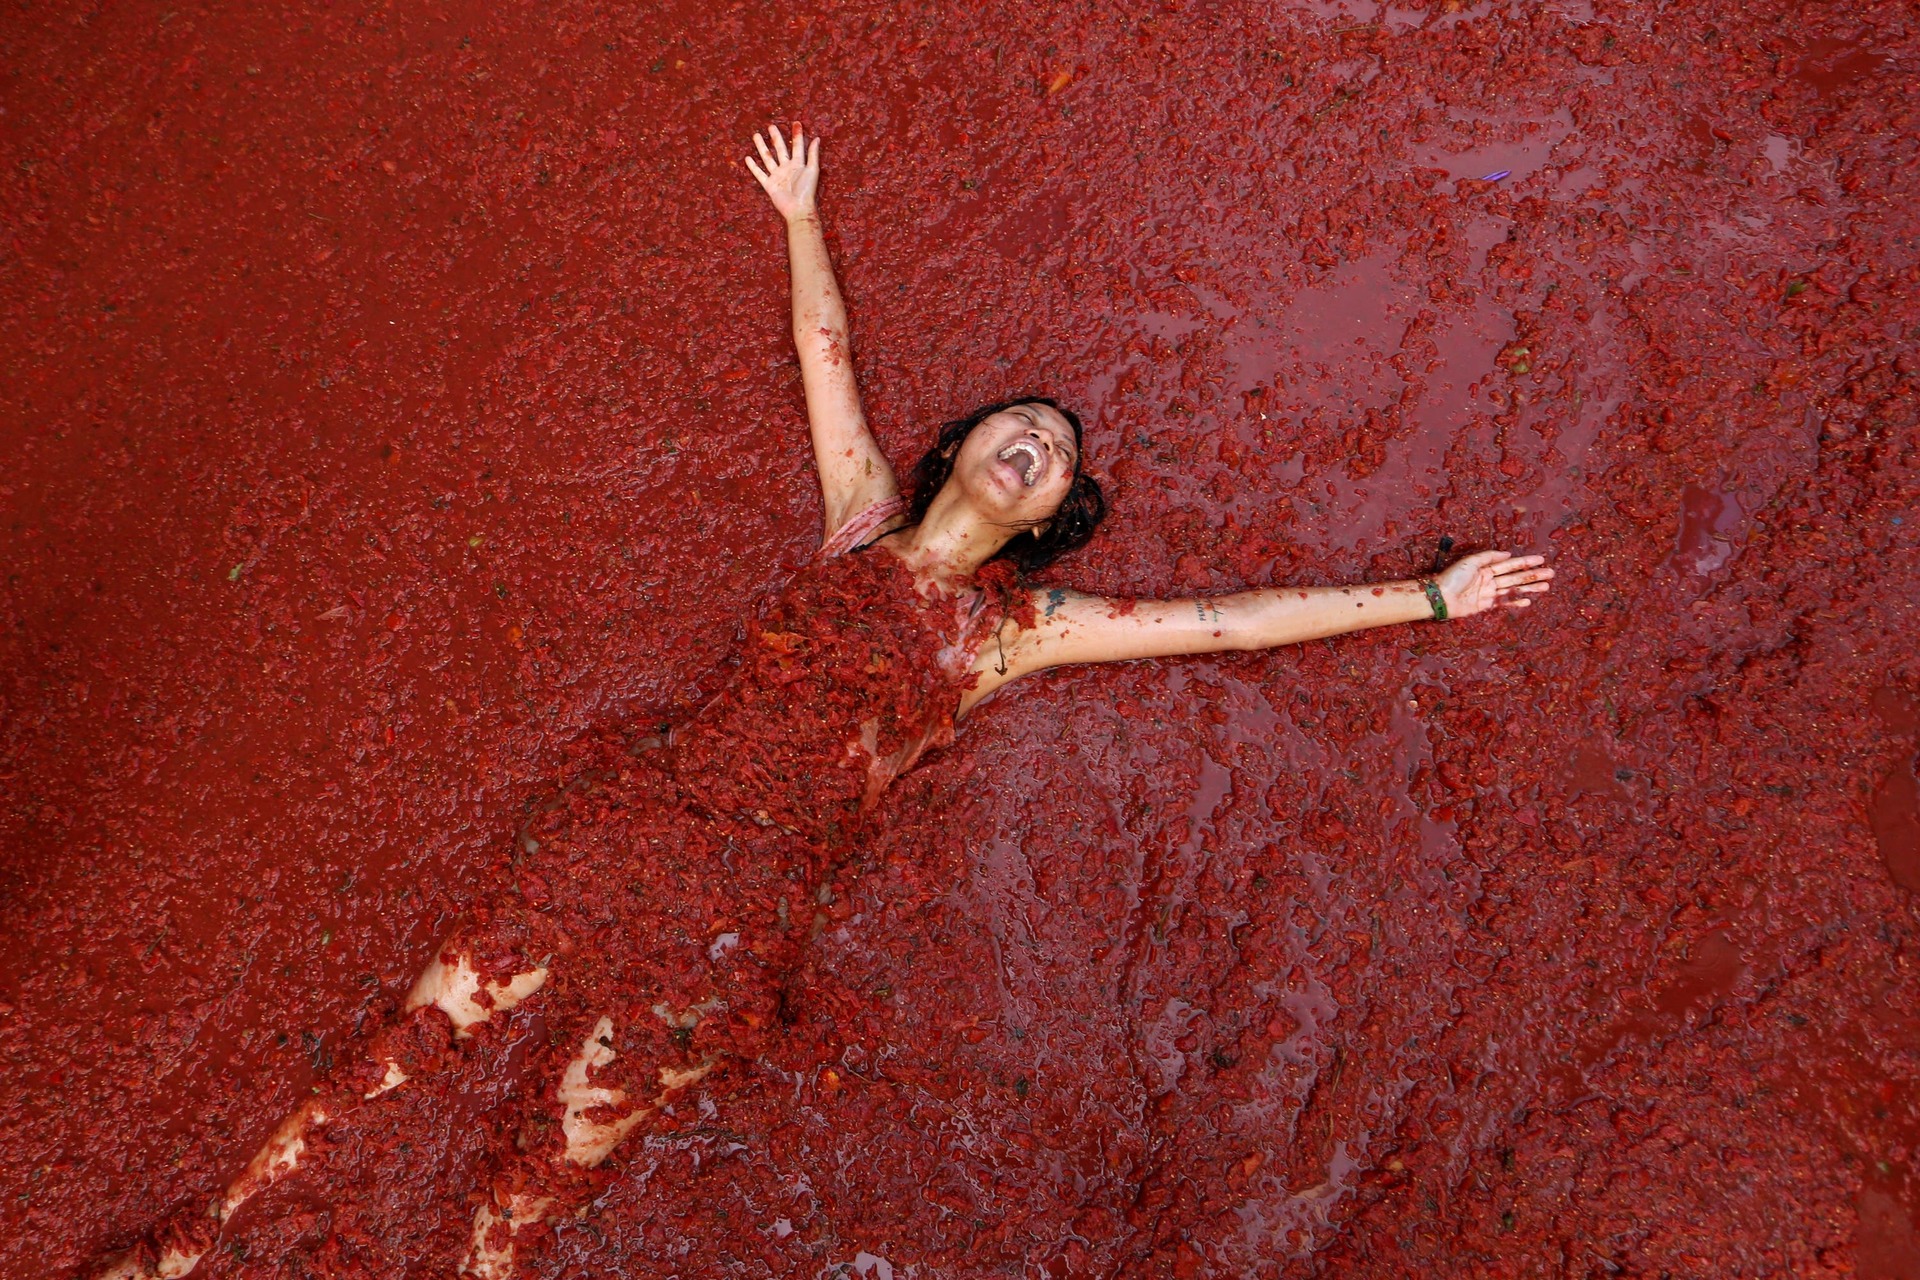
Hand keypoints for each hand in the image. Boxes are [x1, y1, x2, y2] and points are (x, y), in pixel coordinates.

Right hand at [745, 123, 819, 222]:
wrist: (798, 209)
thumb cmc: (807, 190)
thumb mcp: (813, 170)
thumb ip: (813, 154)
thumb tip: (817, 138)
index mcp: (798, 164)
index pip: (797, 146)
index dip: (797, 135)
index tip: (796, 123)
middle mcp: (787, 168)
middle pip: (780, 149)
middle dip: (776, 138)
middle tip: (771, 126)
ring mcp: (777, 176)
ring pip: (768, 158)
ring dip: (762, 147)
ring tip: (756, 135)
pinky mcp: (769, 185)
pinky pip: (760, 174)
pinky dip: (753, 167)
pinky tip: (748, 158)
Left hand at [1434, 550, 1553, 618]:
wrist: (1440, 598)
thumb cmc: (1452, 578)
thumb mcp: (1470, 562)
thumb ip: (1489, 557)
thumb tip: (1507, 554)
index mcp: (1486, 568)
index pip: (1510, 564)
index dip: (1525, 562)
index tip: (1540, 559)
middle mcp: (1489, 580)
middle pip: (1515, 577)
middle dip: (1533, 575)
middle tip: (1550, 573)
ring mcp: (1488, 593)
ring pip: (1513, 589)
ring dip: (1529, 588)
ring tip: (1545, 586)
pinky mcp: (1485, 605)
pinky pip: (1504, 602)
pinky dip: (1516, 601)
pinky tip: (1528, 599)